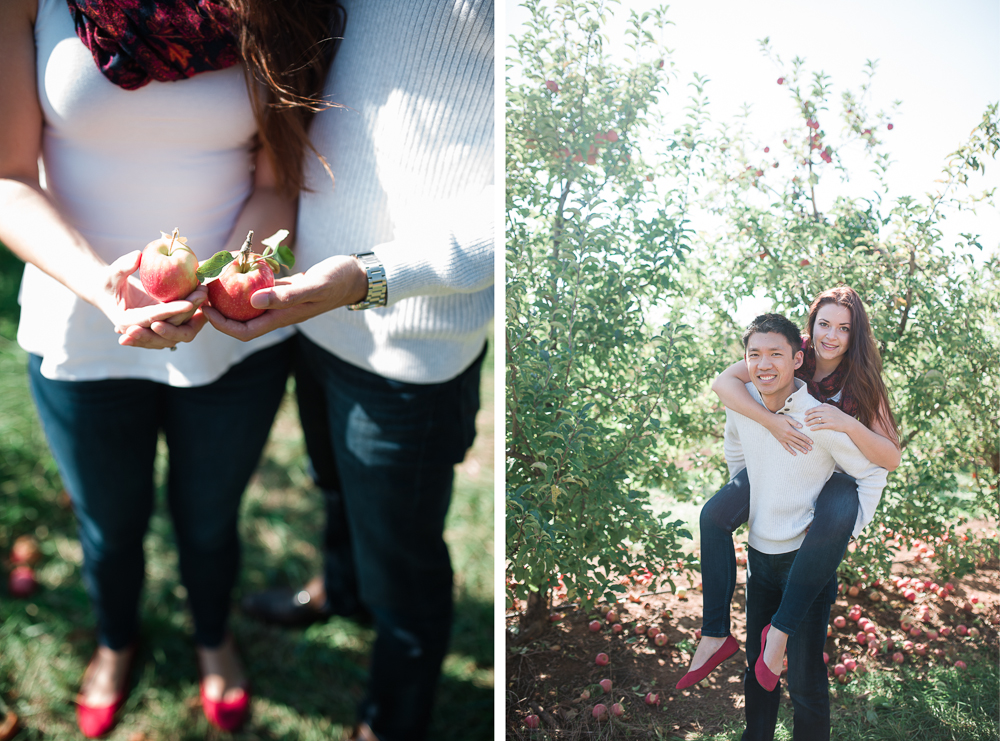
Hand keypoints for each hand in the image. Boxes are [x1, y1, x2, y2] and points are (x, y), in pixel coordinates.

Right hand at [101, 251, 208, 349]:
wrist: (108, 291)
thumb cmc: (107, 281)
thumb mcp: (111, 273)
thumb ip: (122, 266)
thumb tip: (138, 255)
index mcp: (127, 322)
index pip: (153, 318)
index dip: (172, 311)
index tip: (189, 303)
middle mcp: (143, 329)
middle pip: (171, 325)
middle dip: (189, 310)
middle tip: (202, 292)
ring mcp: (155, 327)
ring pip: (179, 325)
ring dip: (194, 311)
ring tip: (204, 290)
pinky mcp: (163, 322)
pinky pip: (181, 320)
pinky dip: (193, 310)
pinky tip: (204, 295)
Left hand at [203, 255, 367, 341]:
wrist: (356, 275)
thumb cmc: (337, 281)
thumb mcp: (313, 286)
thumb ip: (286, 295)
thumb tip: (252, 301)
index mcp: (282, 318)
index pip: (243, 331)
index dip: (221, 325)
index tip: (204, 309)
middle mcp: (277, 313)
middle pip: (240, 320)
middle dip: (218, 311)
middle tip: (199, 294)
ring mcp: (280, 301)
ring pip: (246, 304)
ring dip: (227, 296)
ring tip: (209, 279)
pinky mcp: (283, 289)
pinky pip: (257, 288)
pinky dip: (243, 281)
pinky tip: (233, 267)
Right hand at [765, 414, 812, 455]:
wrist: (768, 421)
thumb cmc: (778, 418)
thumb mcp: (787, 418)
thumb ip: (795, 423)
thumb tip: (802, 426)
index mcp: (790, 430)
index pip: (800, 436)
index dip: (807, 439)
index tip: (812, 442)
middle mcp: (787, 436)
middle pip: (798, 441)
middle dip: (805, 445)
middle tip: (811, 449)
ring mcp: (784, 439)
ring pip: (793, 445)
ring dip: (800, 449)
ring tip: (805, 452)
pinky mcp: (780, 440)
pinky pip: (786, 447)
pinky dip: (790, 451)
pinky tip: (795, 454)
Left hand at [804, 403, 854, 433]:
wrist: (848, 423)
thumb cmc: (840, 416)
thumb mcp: (834, 408)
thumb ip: (826, 406)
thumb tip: (818, 405)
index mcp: (828, 408)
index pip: (815, 408)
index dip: (809, 411)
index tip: (805, 414)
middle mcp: (828, 412)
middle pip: (814, 414)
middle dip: (808, 417)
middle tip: (804, 420)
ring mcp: (829, 419)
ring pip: (816, 420)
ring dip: (810, 422)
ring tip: (806, 425)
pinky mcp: (831, 425)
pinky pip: (820, 426)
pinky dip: (815, 428)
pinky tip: (811, 429)